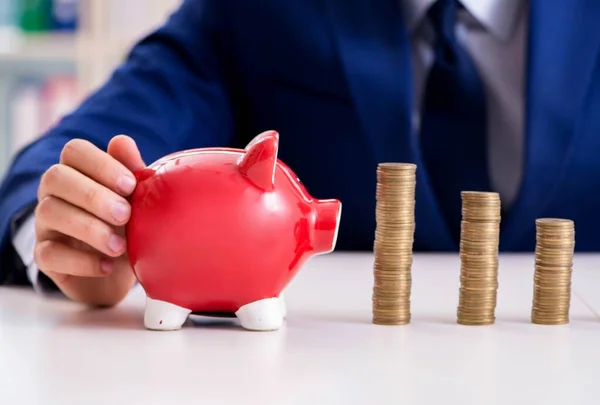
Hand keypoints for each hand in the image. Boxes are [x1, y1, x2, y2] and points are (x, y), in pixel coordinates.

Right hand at [34, 135, 144, 306]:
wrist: (120, 273)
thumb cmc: (129, 228)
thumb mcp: (138, 201)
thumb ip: (132, 172)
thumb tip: (122, 142)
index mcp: (79, 172)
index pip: (75, 151)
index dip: (101, 164)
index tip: (130, 185)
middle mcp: (55, 193)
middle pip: (56, 177)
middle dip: (93, 195)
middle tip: (125, 215)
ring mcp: (46, 224)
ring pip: (50, 212)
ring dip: (89, 228)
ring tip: (120, 246)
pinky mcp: (44, 257)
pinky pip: (50, 254)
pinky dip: (81, 260)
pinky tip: (107, 266)